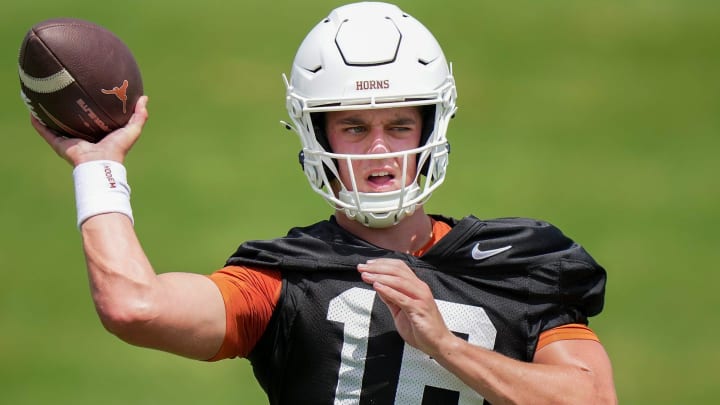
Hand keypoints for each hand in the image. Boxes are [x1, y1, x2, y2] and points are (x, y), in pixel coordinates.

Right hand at [32, 95, 148, 166]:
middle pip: (71, 119)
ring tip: (40, 97)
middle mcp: (82, 135)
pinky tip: (31, 111)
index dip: (89, 105)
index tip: (87, 90)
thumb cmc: (117, 148)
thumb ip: (139, 116)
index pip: (93, 116)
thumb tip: (144, 98)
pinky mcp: (59, 144)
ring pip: (55, 124)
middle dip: (66, 107)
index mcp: (97, 132)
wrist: (101, 164)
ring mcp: (69, 140)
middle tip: (61, 90)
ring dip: (47, 113)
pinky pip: (45, 131)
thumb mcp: (131, 130)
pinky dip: (38, 123)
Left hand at [357, 258, 454, 356]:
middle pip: (397, 271)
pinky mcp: (419, 309)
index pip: (399, 267)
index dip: (383, 263)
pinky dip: (388, 290)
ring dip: (380, 276)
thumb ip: (391, 298)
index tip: (368, 264)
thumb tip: (378, 286)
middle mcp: (420, 288)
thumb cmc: (421, 328)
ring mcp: (420, 298)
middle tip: (361, 267)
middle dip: (377, 267)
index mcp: (417, 287)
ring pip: (399, 281)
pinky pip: (402, 298)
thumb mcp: (401, 310)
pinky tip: (377, 286)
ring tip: (366, 275)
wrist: (438, 343)